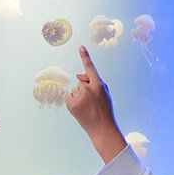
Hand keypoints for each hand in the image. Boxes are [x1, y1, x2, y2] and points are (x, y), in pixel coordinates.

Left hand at [65, 46, 126, 162]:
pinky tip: (80, 109)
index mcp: (99, 85)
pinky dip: (72, 101)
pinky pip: (69, 96)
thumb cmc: (104, 108)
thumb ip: (93, 81)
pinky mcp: (71, 104)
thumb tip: (77, 75)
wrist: (102, 127)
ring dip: (79, 96)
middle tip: (92, 102)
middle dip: (85, 89)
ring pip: (75, 89)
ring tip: (87, 107)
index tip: (80, 47)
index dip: (85, 57)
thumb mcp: (105, 92)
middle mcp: (88, 89)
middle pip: (81, 82)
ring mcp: (79, 97)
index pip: (91, 68)